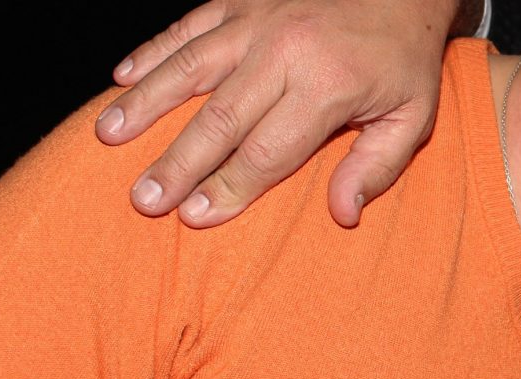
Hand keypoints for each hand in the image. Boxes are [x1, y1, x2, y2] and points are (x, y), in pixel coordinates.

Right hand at [95, 0, 461, 227]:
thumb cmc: (403, 61)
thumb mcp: (411, 117)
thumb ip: (377, 167)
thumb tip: (342, 214)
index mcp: (329, 86)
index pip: (268, 150)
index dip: (230, 187)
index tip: (194, 217)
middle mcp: (286, 51)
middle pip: (220, 117)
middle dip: (178, 162)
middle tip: (143, 199)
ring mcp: (259, 19)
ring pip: (191, 66)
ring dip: (146, 102)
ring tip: (108, 137)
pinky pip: (189, 25)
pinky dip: (154, 50)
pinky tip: (122, 78)